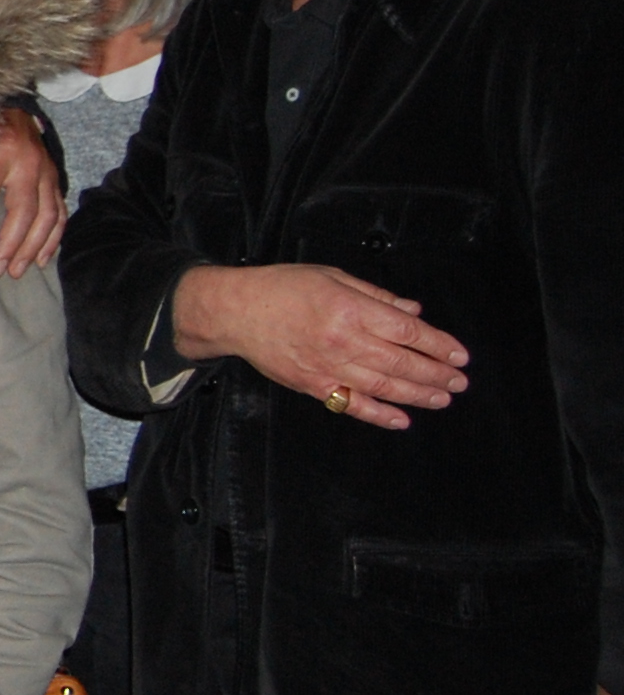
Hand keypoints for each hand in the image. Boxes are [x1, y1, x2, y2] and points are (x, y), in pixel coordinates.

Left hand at [0, 109, 64, 277]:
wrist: (12, 107)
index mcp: (2, 150)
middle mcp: (29, 163)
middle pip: (23, 210)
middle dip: (9, 243)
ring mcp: (47, 173)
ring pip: (47, 217)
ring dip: (32, 248)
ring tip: (16, 271)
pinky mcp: (56, 181)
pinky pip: (60, 214)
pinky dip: (53, 239)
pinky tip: (41, 260)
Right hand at [171, 263, 467, 430]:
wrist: (234, 312)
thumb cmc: (281, 288)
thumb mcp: (331, 276)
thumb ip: (375, 295)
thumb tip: (412, 311)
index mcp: (349, 308)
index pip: (406, 330)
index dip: (437, 344)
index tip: (459, 355)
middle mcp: (342, 340)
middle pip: (401, 362)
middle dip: (436, 373)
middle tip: (459, 381)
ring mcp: (327, 366)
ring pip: (383, 386)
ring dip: (418, 394)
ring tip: (442, 398)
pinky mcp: (312, 385)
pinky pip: (351, 404)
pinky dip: (379, 414)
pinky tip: (402, 419)